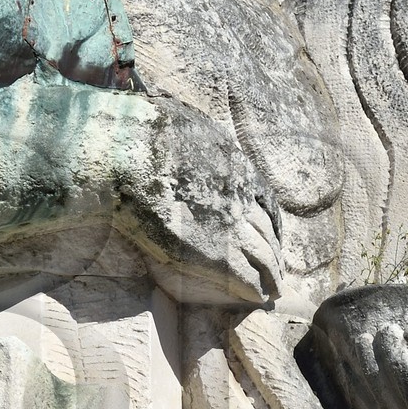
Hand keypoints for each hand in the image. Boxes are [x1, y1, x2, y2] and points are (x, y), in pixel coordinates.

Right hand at [117, 104, 283, 306]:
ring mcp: (231, 224)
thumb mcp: (176, 119)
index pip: (264, 197)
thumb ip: (184, 126)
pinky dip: (255, 288)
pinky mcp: (217, 252)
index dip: (272, 219)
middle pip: (268, 230)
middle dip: (276, 251)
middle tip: (280, 269)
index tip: (275, 231)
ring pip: (264, 255)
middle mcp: (240, 195)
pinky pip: (245, 275)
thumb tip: (168, 111)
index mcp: (234, 165)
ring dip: (272, 274)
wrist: (127, 157)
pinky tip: (258, 297)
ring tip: (274, 289)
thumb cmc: (140, 135)